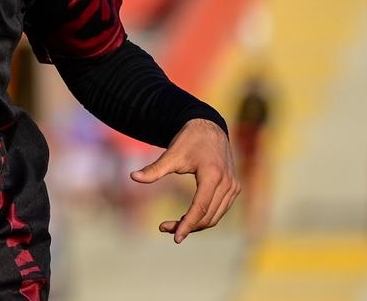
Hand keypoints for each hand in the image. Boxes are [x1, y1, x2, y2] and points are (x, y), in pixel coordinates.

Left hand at [130, 118, 238, 242]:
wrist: (209, 128)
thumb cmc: (189, 140)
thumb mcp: (171, 154)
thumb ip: (154, 169)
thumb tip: (132, 176)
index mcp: (212, 174)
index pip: (200, 208)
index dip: (187, 225)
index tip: (175, 238)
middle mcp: (227, 183)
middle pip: (208, 216)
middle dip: (187, 226)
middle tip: (164, 227)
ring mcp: (233, 186)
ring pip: (215, 216)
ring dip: (196, 225)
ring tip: (172, 225)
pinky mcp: (234, 188)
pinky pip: (220, 210)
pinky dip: (205, 217)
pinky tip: (187, 218)